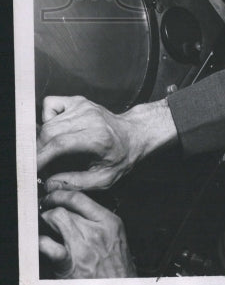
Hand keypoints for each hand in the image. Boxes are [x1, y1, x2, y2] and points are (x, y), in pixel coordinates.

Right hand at [37, 95, 176, 191]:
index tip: (31, 170)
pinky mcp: (78, 101)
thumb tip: (50, 184)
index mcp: (97, 137)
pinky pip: (50, 105)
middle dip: (38, 152)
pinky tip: (56, 131)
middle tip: (40, 166)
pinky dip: (46, 119)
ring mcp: (83, 106)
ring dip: (42, 140)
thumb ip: (76, 183)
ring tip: (49, 153)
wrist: (133, 134)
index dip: (41, 157)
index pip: (60, 144)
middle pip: (49, 132)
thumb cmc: (121, 156)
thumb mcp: (105, 178)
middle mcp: (89, 118)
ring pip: (47, 122)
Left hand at [39, 190, 135, 278]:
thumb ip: (98, 221)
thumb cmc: (117, 266)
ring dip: (44, 220)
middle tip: (44, 210)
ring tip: (41, 224)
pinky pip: (49, 246)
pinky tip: (38, 242)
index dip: (61, 194)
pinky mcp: (69, 264)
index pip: (80, 198)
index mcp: (109, 221)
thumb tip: (77, 211)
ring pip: (56, 219)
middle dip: (50, 207)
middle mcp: (95, 231)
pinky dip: (40, 242)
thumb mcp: (116, 236)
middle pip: (65, 208)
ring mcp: (82, 246)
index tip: (53, 195)